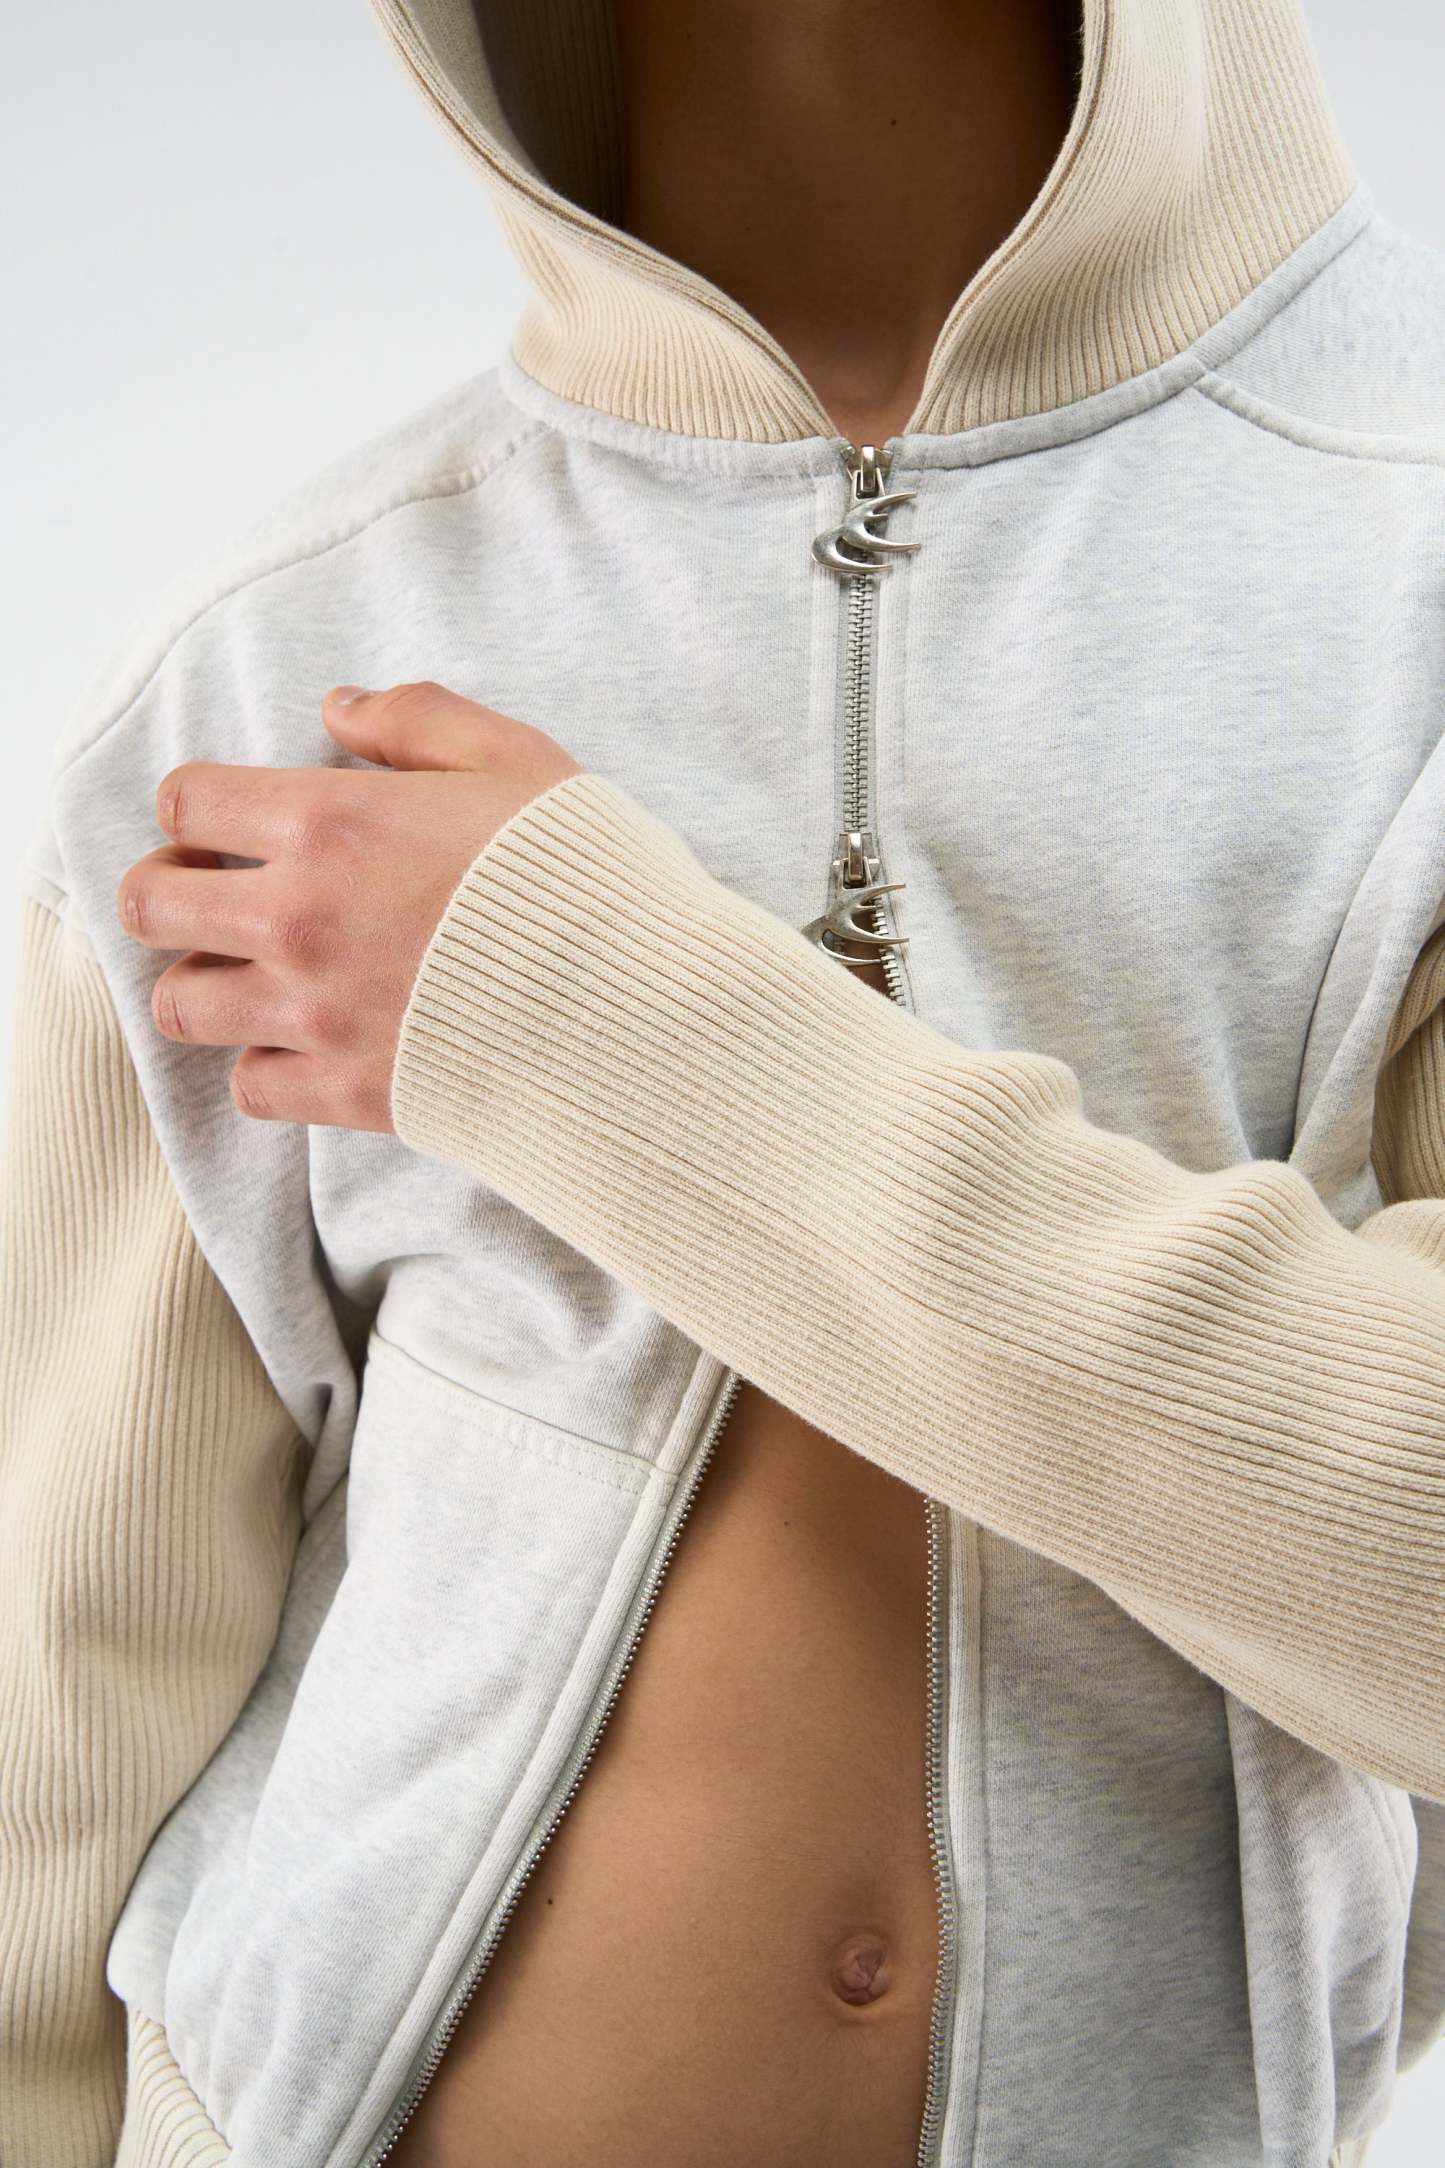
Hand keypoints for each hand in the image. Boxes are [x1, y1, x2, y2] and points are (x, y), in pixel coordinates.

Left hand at [116, 681, 582, 1130]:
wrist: (638, 1008)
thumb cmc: (588, 875)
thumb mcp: (518, 761)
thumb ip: (418, 720)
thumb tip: (336, 707)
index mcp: (328, 822)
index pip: (186, 802)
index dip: (194, 806)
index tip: (222, 822)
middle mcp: (297, 917)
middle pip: (153, 905)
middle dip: (165, 891)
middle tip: (205, 895)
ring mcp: (313, 1013)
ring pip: (181, 1005)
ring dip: (203, 984)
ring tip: (245, 977)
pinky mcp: (343, 1092)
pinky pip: (250, 1086)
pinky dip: (266, 1067)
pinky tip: (306, 1045)